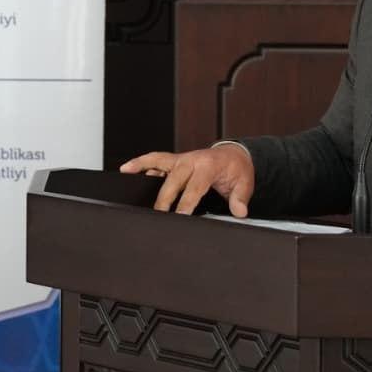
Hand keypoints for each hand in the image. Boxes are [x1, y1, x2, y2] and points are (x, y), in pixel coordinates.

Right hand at [119, 144, 254, 217]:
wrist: (234, 155)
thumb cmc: (237, 170)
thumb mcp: (244, 184)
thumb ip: (240, 199)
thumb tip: (239, 212)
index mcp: (209, 165)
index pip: (195, 186)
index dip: (187, 202)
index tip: (180, 216)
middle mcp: (193, 159)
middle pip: (174, 178)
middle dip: (165, 197)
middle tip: (158, 215)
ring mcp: (182, 158)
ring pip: (159, 162)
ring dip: (144, 168)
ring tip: (127, 175)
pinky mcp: (175, 160)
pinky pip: (155, 159)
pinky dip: (141, 163)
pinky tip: (126, 169)